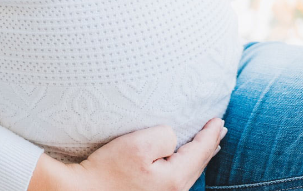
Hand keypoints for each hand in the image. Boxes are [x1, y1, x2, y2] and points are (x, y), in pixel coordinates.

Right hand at [28, 118, 227, 190]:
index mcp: (175, 178)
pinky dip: (186, 163)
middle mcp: (173, 190)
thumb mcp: (138, 144)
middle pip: (199, 164)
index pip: (201, 151)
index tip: (219, 119)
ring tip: (208, 144)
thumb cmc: (107, 169)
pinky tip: (182, 160)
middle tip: (220, 129)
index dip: (210, 133)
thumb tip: (173, 138)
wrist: (83, 190)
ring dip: (199, 154)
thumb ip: (163, 136)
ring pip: (189, 171)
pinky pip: (177, 176)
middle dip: (210, 145)